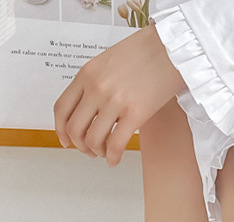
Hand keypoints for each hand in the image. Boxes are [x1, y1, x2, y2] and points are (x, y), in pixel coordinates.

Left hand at [53, 24, 185, 165]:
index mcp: (87, 74)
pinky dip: (112, 157)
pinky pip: (115, 145)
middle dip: (80, 146)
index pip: (62, 109)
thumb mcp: (108, 61)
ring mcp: (114, 101)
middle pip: (75, 129)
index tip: (66, 141)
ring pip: (93, 140)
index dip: (61, 130)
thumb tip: (88, 108)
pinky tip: (115, 160)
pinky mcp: (134, 113)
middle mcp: (97, 88)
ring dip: (96, 152)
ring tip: (105, 153)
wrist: (171, 48)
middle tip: (89, 150)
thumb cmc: (145, 53)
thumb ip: (95, 82)